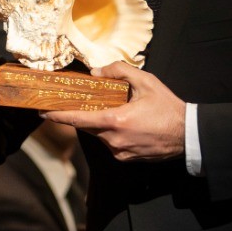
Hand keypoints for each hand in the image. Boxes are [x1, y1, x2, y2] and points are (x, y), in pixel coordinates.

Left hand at [43, 63, 184, 161]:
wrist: (188, 136)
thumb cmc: (168, 108)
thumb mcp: (146, 82)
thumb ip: (120, 71)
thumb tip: (96, 72)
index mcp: (116, 121)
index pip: (77, 119)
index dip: (58, 116)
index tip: (43, 112)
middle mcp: (113, 140)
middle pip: (87, 126)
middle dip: (83, 115)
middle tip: (81, 102)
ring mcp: (119, 152)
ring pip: (99, 135)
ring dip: (101, 123)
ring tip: (117, 110)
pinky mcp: (126, 159)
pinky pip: (110, 144)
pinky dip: (112, 133)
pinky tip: (127, 124)